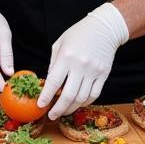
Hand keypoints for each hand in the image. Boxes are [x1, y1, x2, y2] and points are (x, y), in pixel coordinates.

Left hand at [38, 3, 128, 118]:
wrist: (104, 28)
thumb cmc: (78, 34)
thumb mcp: (60, 43)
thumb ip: (53, 63)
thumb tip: (49, 84)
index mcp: (66, 56)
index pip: (54, 82)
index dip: (46, 96)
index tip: (40, 105)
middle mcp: (80, 65)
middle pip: (68, 95)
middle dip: (58, 108)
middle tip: (51, 115)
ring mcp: (94, 71)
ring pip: (82, 98)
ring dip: (71, 108)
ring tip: (63, 112)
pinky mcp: (104, 74)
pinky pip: (94, 94)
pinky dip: (85, 102)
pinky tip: (77, 104)